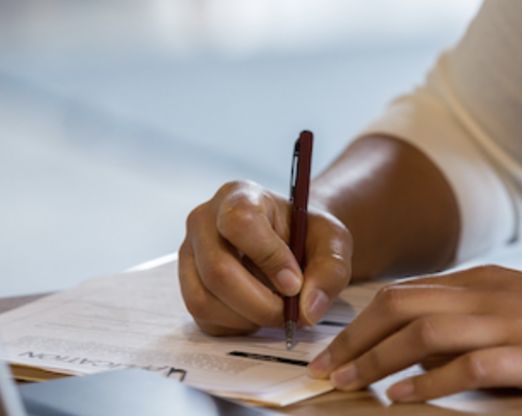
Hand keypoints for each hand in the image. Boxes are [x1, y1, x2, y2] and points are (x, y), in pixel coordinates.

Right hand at [179, 180, 352, 335]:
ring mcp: (190, 255)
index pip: (240, 223)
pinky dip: (237, 326)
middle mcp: (203, 222)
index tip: (295, 283)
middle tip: (291, 312)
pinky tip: (258, 312)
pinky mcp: (188, 286)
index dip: (269, 258)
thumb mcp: (333, 242)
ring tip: (277, 310)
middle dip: (260, 303)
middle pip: (217, 271)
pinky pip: (205, 319)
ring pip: (205, 301)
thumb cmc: (308, 234)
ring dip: (248, 318)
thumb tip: (308, 309)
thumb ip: (330, 270)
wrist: (291, 242)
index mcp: (239, 195)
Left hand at [306, 265, 521, 403]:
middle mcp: (491, 293)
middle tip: (322, 367)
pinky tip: (400, 397)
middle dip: (354, 336)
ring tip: (347, 382)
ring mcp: (511, 321)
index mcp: (486, 279)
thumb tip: (419, 345)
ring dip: (377, 358)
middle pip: (402, 304)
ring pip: (424, 331)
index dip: (361, 319)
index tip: (332, 346)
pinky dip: (427, 382)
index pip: (406, 291)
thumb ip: (474, 317)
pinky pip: (467, 365)